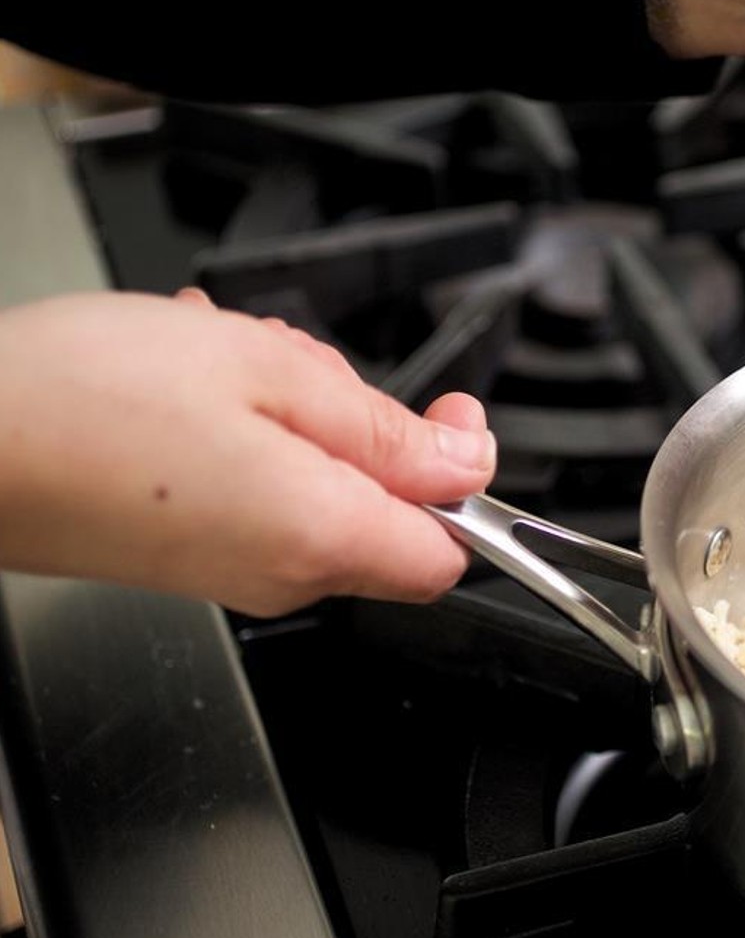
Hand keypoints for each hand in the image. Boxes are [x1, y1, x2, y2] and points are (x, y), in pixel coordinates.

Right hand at [0, 289, 495, 616]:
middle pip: (386, 513)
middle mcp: (284, 575)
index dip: (462, 484)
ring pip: (321, 492)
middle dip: (364, 425)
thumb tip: (464, 463)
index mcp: (322, 536)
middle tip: (301, 364)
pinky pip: (262, 495)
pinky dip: (253, 435)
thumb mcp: (268, 372)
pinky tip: (197, 385)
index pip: (449, 553)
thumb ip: (385, 428)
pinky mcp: (188, 559)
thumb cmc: (86, 399)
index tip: (445, 418)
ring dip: (298, 416)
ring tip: (230, 362)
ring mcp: (232, 573)